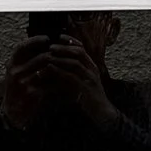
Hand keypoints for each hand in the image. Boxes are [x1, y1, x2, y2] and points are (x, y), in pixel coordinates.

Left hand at [1, 35, 118, 132]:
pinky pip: (72, 76)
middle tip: (51, 46)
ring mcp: (90, 78)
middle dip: (64, 47)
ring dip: (61, 58)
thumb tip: (57, 66)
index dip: (71, 41)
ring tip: (49, 55)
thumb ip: (72, 73)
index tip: (59, 36)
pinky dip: (59, 71)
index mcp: (92, 66)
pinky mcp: (86, 88)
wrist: (102, 113)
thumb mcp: (81, 82)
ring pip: (75, 62)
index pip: (83, 48)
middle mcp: (92, 69)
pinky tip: (50, 69)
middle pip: (79, 52)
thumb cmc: (90, 98)